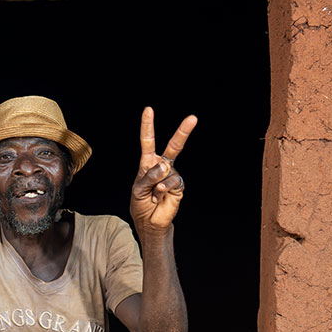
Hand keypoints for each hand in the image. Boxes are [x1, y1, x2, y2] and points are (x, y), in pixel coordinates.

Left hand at [130, 107, 197, 232]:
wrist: (151, 222)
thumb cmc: (141, 204)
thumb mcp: (138, 189)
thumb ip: (148, 176)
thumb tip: (165, 165)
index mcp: (148, 163)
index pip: (148, 141)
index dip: (148, 125)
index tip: (148, 109)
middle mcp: (162, 165)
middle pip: (173, 146)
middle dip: (183, 132)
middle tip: (193, 118)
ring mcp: (172, 175)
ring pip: (166, 170)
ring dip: (155, 184)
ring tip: (153, 194)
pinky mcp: (179, 185)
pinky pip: (171, 181)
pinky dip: (162, 190)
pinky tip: (159, 197)